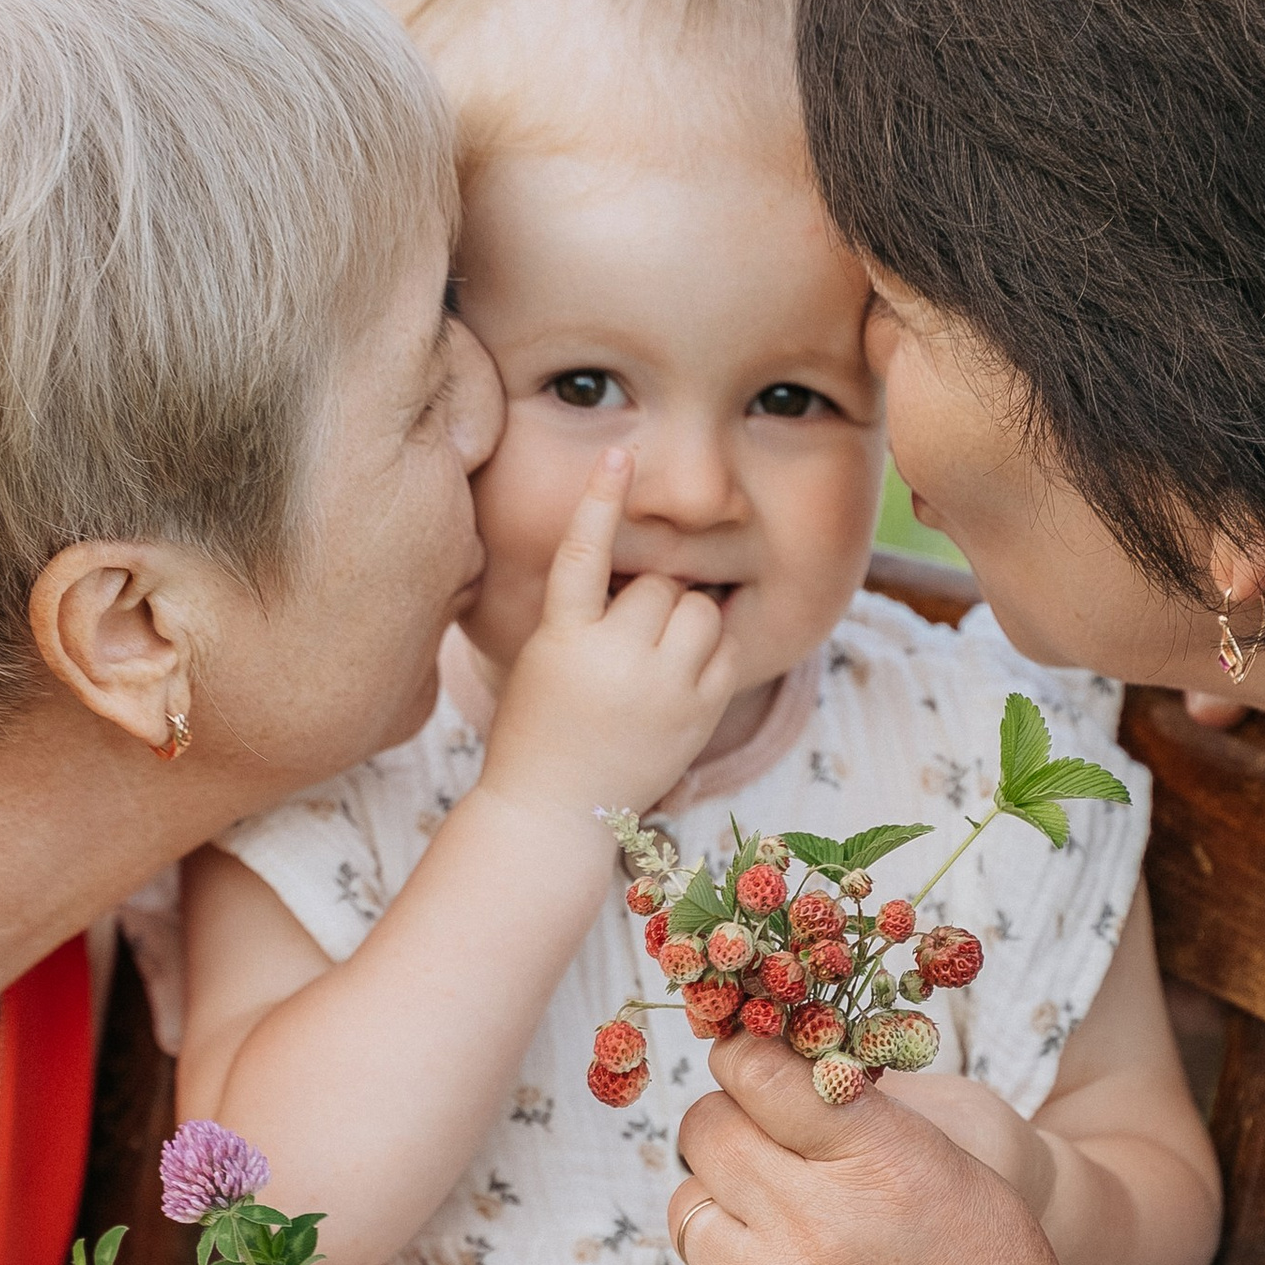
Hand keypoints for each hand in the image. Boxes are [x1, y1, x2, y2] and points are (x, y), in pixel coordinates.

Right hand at [483, 448, 737, 819]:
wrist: (553, 811)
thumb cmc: (538, 727)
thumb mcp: (541, 658)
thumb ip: (583, 613)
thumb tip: (645, 574)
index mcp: (563, 638)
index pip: (583, 553)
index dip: (601, 499)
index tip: (620, 452)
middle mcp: (615, 660)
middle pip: (659, 584)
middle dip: (648, 598)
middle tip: (627, 636)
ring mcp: (662, 690)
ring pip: (698, 610)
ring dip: (683, 619)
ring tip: (656, 654)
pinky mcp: (698, 714)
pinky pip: (727, 648)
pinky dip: (711, 648)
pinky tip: (683, 671)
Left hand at [670, 1035, 1120, 1264]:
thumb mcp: (965, 1182)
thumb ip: (865, 1120)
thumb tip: (767, 1065)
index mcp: (880, 1167)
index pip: (757, 1070)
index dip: (748, 1059)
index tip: (753, 1066)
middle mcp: (809, 1230)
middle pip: (705, 1130)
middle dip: (731, 1127)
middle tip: (767, 1148)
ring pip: (690, 1209)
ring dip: (728, 1210)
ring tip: (791, 1239)